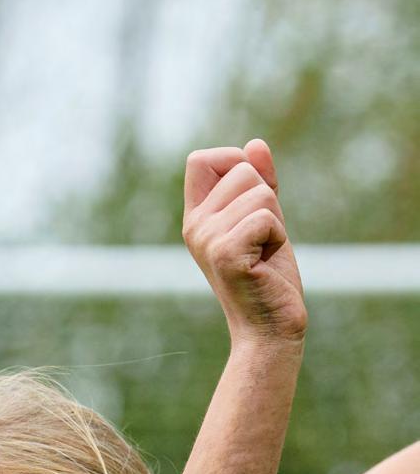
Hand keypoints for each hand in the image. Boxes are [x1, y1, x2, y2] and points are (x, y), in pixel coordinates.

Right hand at [183, 140, 306, 343]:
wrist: (269, 328)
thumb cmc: (268, 277)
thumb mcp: (264, 220)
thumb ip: (260, 182)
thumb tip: (255, 145)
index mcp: (196, 218)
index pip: (200, 160)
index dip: (232, 161)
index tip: (249, 193)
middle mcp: (194, 227)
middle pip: (241, 170)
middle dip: (266, 197)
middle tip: (262, 239)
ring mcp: (206, 241)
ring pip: (260, 193)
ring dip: (276, 221)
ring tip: (264, 253)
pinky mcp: (226, 254)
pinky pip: (266, 217)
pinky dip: (278, 237)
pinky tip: (266, 263)